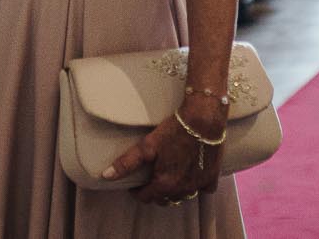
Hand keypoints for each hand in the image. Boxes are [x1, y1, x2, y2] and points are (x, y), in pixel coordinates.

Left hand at [104, 104, 223, 204]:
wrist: (204, 119)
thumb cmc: (174, 131)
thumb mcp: (147, 146)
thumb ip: (127, 163)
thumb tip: (106, 176)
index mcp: (165, 184)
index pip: (146, 197)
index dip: (137, 192)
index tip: (134, 184)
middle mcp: (182, 190)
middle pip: (164, 199)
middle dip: (155, 192)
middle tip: (150, 179)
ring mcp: (199, 185)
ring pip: (183, 196)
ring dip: (175, 191)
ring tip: (169, 177)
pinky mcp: (212, 177)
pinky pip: (203, 189)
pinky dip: (196, 185)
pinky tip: (192, 174)